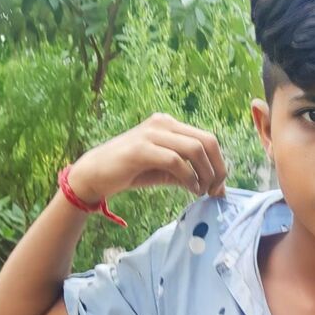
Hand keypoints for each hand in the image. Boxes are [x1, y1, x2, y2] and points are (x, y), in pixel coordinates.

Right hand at [68, 113, 227, 203]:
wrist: (94, 175)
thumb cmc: (131, 172)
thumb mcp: (167, 171)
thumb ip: (190, 173)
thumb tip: (216, 187)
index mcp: (170, 125)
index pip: (208, 139)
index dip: (220, 164)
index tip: (219, 187)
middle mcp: (163, 123)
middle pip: (207, 141)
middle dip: (217, 169)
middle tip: (214, 191)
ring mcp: (151, 133)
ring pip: (195, 149)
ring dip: (205, 174)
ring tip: (202, 191)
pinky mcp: (141, 149)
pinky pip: (176, 161)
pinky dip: (189, 178)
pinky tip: (190, 189)